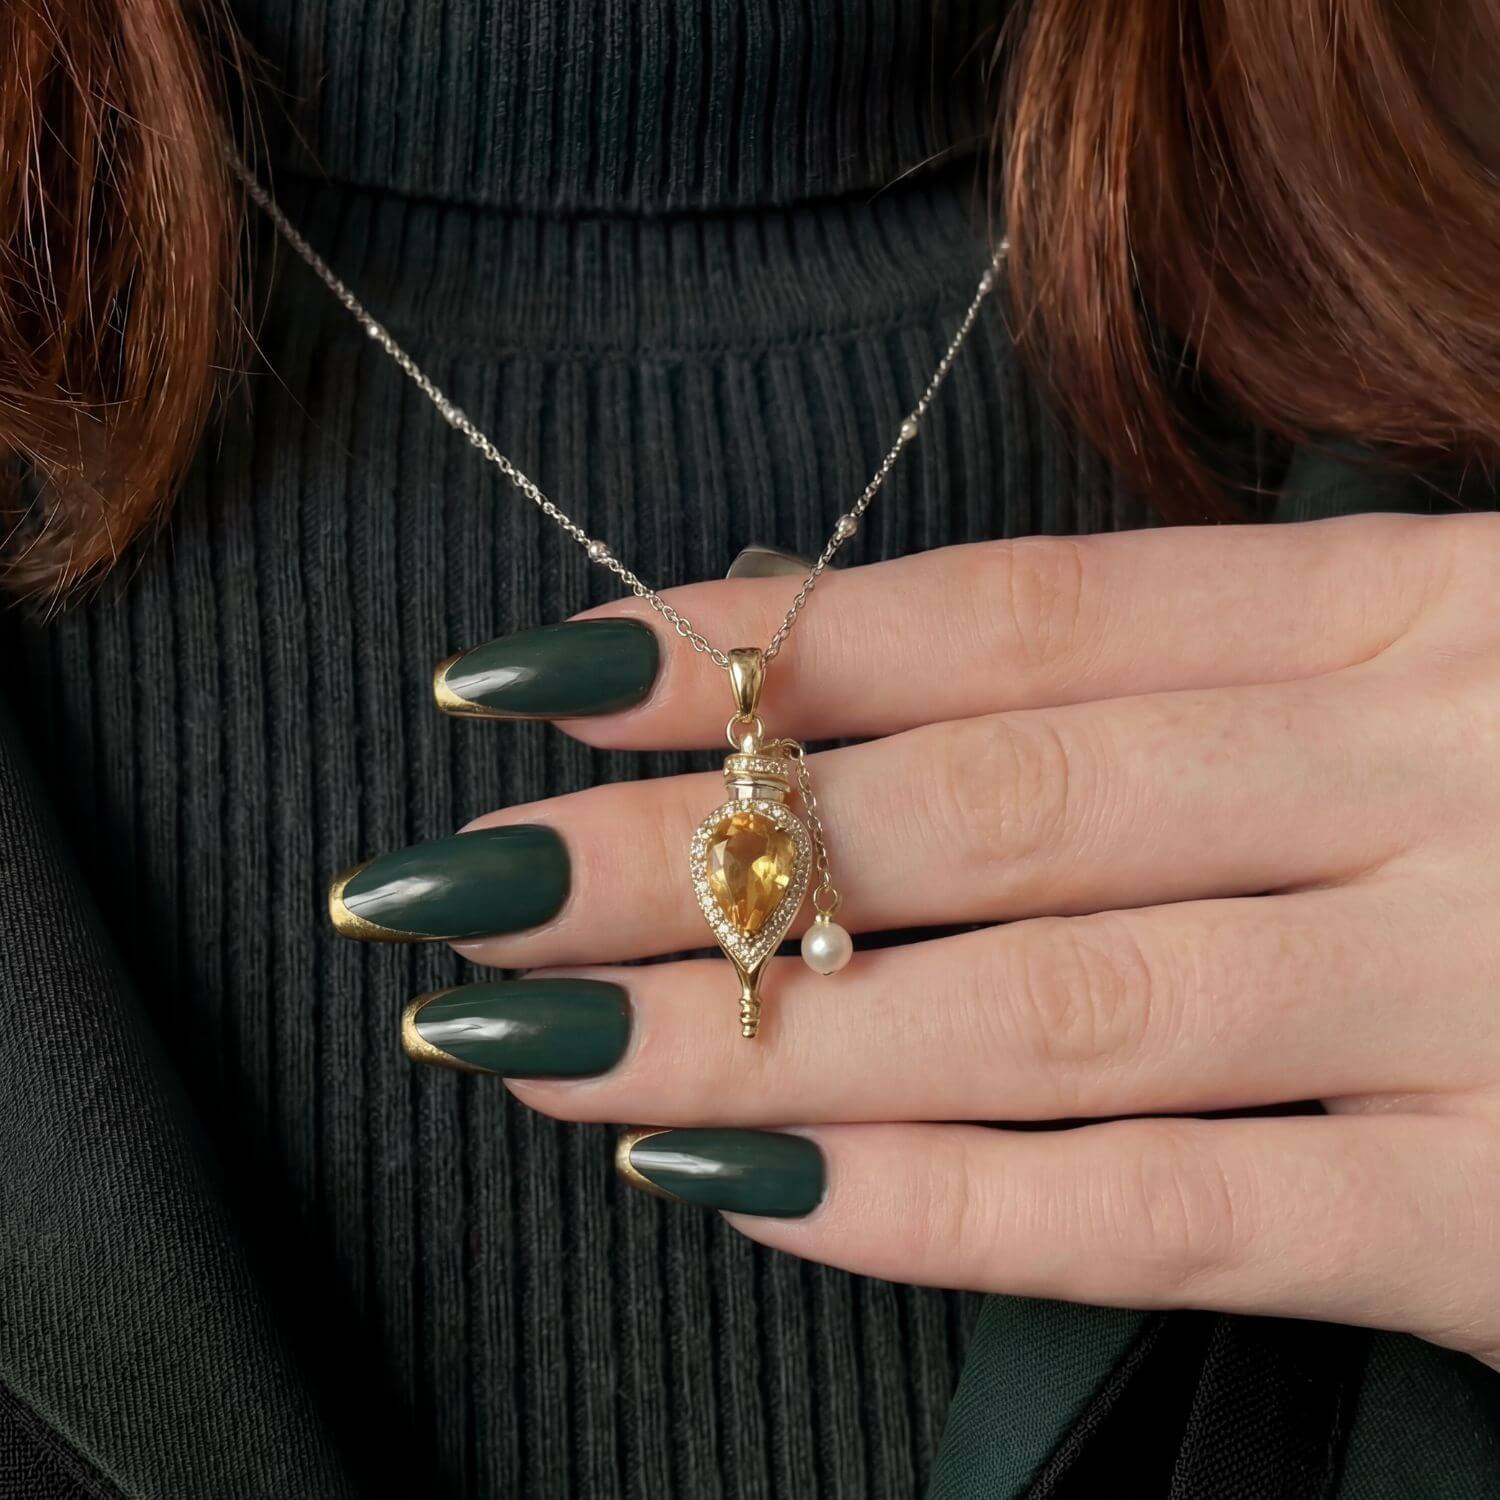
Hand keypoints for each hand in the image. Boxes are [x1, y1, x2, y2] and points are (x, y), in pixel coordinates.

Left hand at [353, 514, 1499, 1365]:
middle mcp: (1412, 779)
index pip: (988, 614)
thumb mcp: (1430, 663)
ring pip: (1029, 1016)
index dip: (743, 643)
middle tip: (450, 881)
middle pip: (960, 810)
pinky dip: (942, 1210)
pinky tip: (739, 1190)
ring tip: (526, 1046)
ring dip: (744, 1034)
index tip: (529, 671)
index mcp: (1392, 614)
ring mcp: (1463, 997)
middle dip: (673, 850)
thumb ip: (1197, 685)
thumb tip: (879, 719)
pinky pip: (1171, 1215)